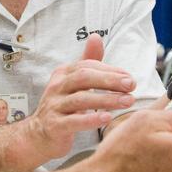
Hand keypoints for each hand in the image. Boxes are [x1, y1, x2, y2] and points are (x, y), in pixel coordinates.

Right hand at [19, 34, 136, 164]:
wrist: (40, 135)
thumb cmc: (63, 106)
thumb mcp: (73, 82)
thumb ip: (87, 61)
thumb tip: (96, 37)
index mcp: (63, 73)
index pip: (88, 66)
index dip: (110, 70)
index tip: (130, 78)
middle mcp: (56, 86)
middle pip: (84, 78)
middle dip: (109, 80)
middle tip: (131, 85)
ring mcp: (54, 106)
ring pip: (81, 99)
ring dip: (107, 99)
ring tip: (127, 101)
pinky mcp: (54, 126)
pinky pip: (73, 121)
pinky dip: (91, 119)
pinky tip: (107, 118)